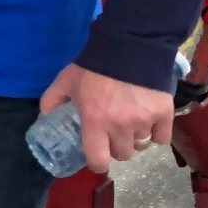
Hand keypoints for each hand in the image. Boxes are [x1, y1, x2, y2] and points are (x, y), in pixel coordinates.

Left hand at [38, 63, 173, 173]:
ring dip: (135, 138)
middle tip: (113, 132)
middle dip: (116, 146)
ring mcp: (144, 121)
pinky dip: (157, 133)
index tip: (98, 157)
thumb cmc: (94, 66)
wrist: (129, 44)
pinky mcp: (164, 113)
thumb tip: (43, 119)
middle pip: (122, 155)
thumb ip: (51, 101)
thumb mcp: (66, 81)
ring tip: (131, 123)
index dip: (97, 162)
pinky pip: (162, 137)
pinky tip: (150, 121)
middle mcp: (120, 126)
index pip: (99, 161)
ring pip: (141, 145)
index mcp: (95, 121)